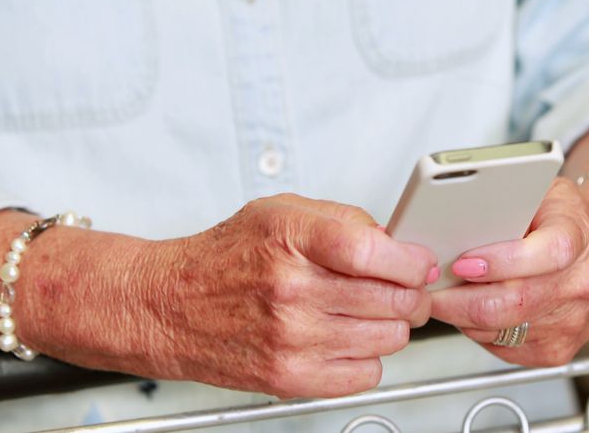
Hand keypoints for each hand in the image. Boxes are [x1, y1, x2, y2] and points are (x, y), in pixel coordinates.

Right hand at [141, 194, 437, 397]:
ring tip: (368, 311)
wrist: (169, 306)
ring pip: (387, 339)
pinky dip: (368, 358)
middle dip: (410, 292)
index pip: (374, 252)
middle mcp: (291, 290)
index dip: (411, 260)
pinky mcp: (290, 377)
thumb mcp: (281, 211)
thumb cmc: (225, 258)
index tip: (418, 263)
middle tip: (403, 287)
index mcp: (291, 239)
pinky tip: (347, 338)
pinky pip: (366, 375)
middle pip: (392, 299)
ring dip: (390, 325)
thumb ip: (344, 219)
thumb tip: (397, 244)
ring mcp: (292, 338)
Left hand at [429, 177, 588, 365]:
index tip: (462, 261)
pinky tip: (477, 307)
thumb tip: (454, 216)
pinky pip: (501, 347)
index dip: (497, 262)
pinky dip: (478, 330)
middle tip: (430, 287)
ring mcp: (569, 323)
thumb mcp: (543, 193)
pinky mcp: (556, 351)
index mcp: (575, 239)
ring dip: (462, 315)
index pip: (541, 256)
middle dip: (458, 299)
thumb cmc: (570, 218)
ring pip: (497, 330)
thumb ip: (505, 202)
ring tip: (450, 292)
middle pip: (509, 305)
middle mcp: (578, 285)